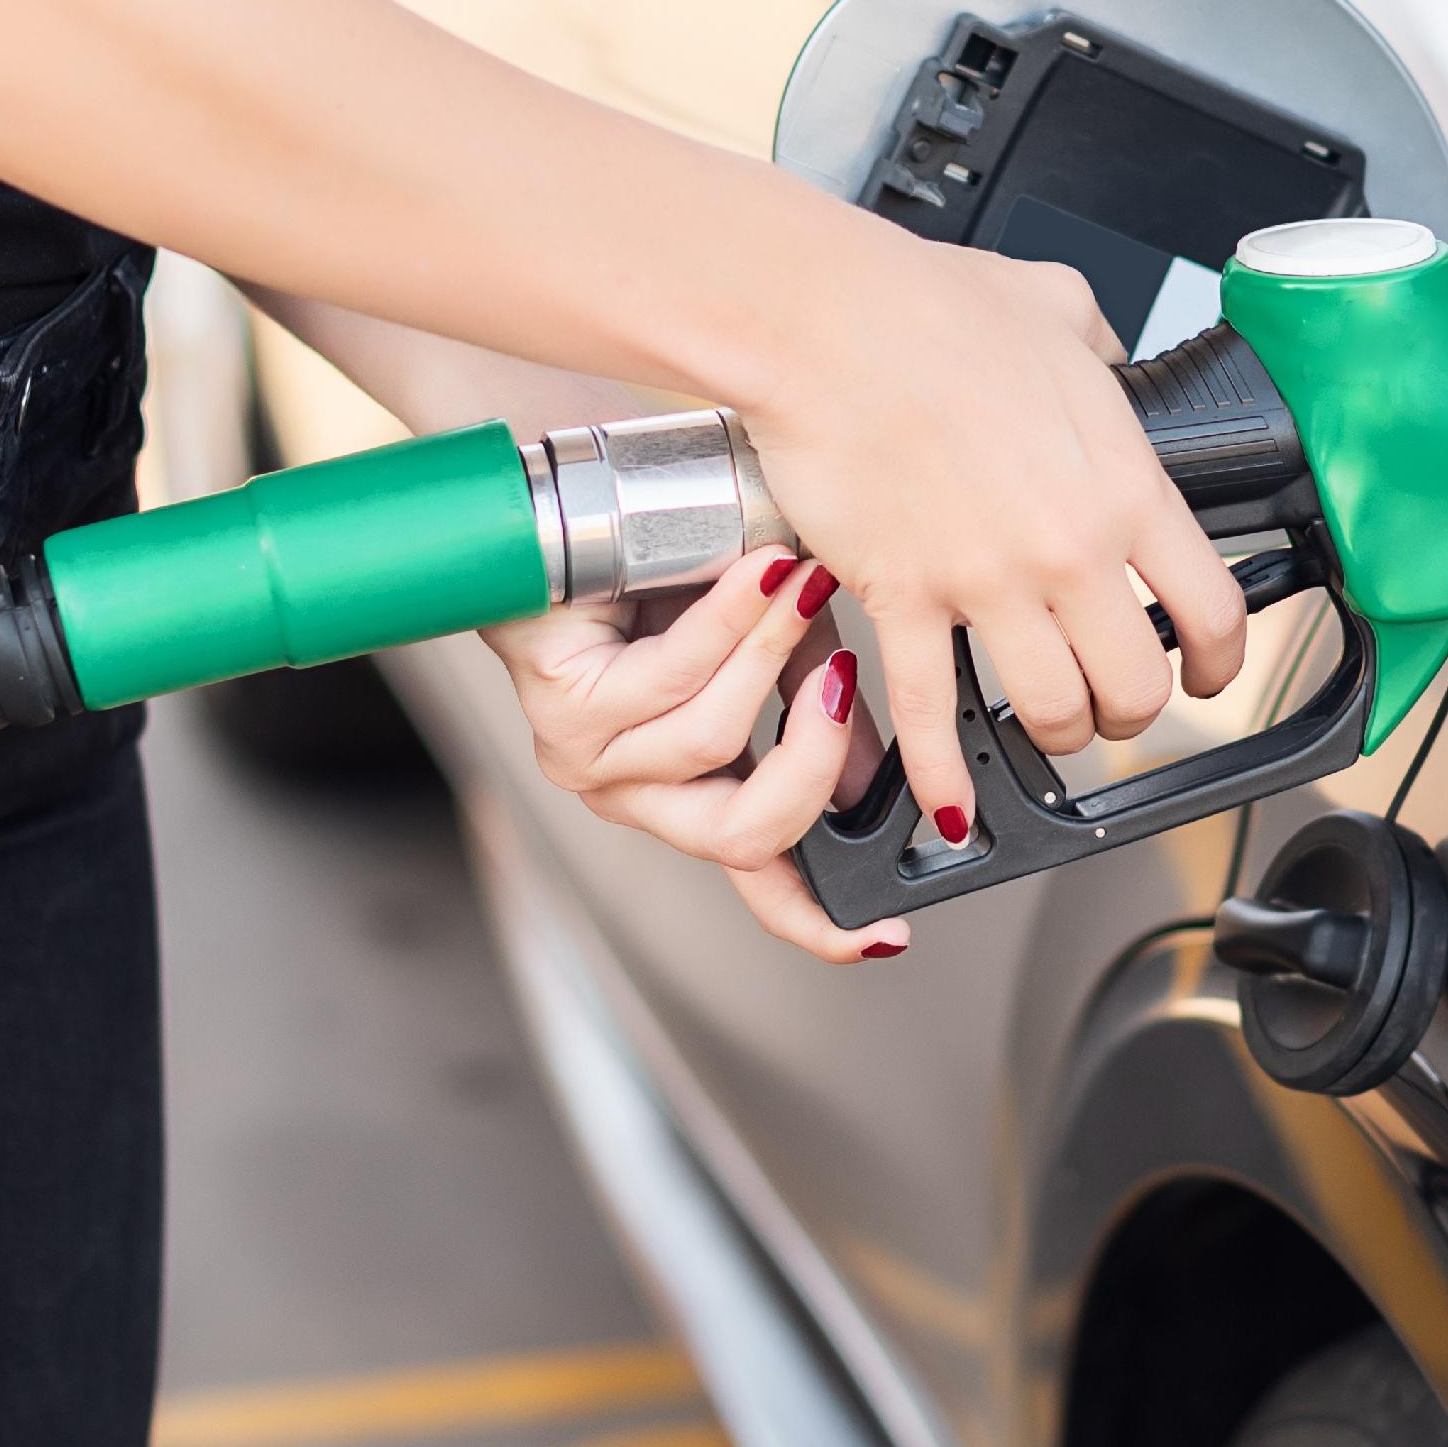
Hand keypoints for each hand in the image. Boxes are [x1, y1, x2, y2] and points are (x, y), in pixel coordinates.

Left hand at [483, 549, 910, 961]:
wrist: (577, 511)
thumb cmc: (669, 574)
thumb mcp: (777, 646)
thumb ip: (820, 716)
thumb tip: (868, 785)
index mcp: (694, 793)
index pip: (762, 883)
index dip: (822, 921)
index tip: (885, 935)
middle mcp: (639, 794)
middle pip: (742, 836)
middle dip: (809, 759)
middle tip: (844, 680)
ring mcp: (592, 762)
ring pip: (711, 744)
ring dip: (771, 654)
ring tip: (803, 582)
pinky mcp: (562, 711)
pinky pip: (669, 681)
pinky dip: (729, 623)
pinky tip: (761, 575)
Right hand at [724, 223, 1247, 846]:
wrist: (827, 322)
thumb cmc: (931, 307)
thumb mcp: (1060, 309)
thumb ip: (1101, 353)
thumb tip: (1105, 363)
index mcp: (1125, 484)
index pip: (1214, 609)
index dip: (1222, 662)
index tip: (1209, 672)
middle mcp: (1069, 550)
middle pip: (1137, 686)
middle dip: (1131, 708)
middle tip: (1115, 702)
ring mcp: (986, 585)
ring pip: (1051, 714)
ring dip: (1055, 734)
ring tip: (1045, 727)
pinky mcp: (903, 601)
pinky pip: (930, 714)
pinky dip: (942, 774)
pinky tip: (951, 802)